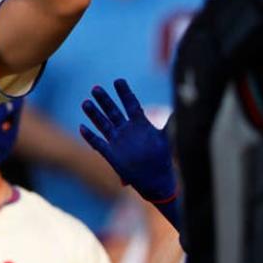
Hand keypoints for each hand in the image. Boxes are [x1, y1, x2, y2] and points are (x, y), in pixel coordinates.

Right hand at [79, 79, 176, 201]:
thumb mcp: (167, 140)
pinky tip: (82, 128)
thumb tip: (181, 112)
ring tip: (85, 102)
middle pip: (113, 111)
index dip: (124, 93)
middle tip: (96, 88)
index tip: (118, 81)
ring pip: (103, 124)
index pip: (131, 104)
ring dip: (94, 115)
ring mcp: (117, 141)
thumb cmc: (162, 160)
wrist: (156, 181)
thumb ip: (171, 125)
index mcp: (140, 124)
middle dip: (105, 100)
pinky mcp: (111, 154)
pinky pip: (98, 144)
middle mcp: (127, 130)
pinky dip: (90, 137)